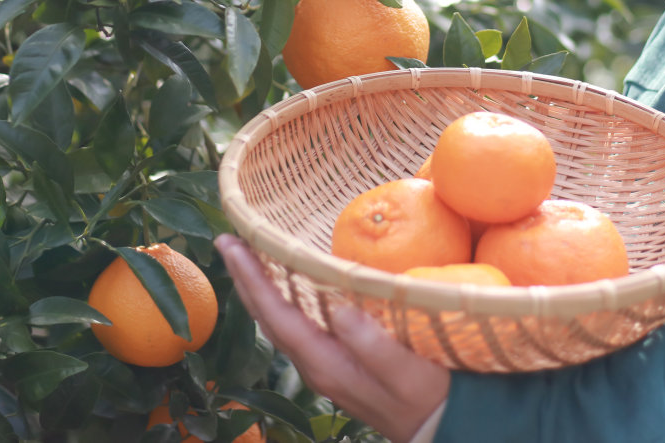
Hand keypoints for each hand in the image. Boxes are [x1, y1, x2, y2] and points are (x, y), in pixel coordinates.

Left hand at [216, 234, 450, 442]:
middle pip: (267, 317)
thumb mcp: (408, 373)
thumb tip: (339, 310)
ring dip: (257, 287)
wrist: (437, 428)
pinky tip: (280, 284)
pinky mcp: (333, 360)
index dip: (253, 279)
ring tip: (244, 255)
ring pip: (277, 321)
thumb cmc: (428, 397)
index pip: (277, 315)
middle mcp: (314, 365)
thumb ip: (374, 345)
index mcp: (326, 363)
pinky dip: (278, 298)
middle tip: (227, 241)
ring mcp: (322, 364)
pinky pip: (293, 324)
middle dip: (244, 278)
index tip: (233, 246)